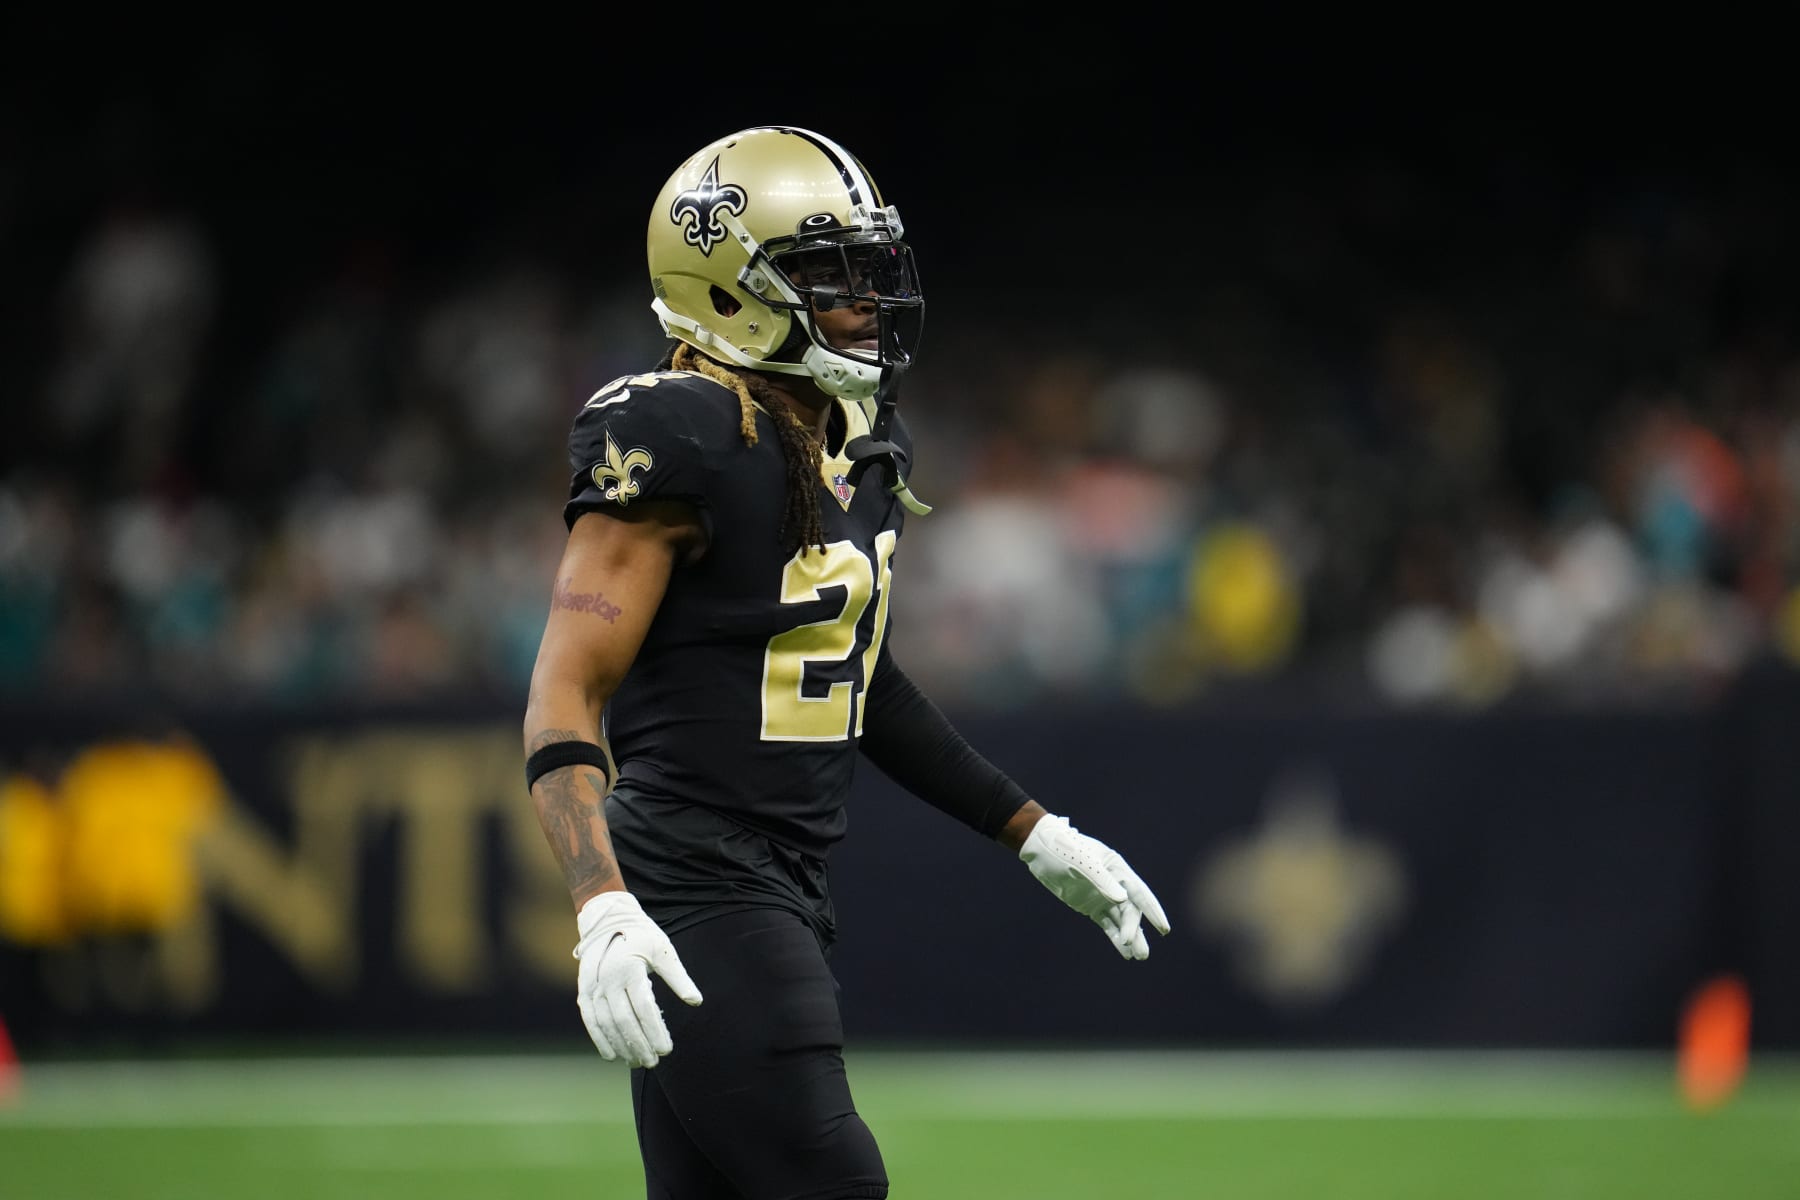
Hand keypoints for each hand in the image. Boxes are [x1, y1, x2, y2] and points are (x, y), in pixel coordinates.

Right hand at [572, 891, 703, 1066]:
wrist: (607, 919)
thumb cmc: (641, 936)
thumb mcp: (663, 950)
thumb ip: (679, 977)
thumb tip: (696, 1001)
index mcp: (630, 968)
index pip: (644, 1008)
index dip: (655, 1031)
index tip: (667, 1050)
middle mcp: (608, 979)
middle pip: (625, 1020)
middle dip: (640, 1044)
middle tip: (654, 1062)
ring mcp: (593, 987)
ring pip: (607, 1024)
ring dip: (622, 1046)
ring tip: (637, 1062)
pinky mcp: (584, 992)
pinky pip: (591, 1020)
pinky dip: (600, 1039)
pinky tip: (611, 1055)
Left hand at [1019, 814, 1170, 959]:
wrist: (1040, 847)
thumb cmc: (1063, 848)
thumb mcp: (1081, 862)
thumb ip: (1101, 880)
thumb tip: (1122, 899)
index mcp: (1117, 869)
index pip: (1140, 893)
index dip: (1153, 911)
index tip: (1163, 929)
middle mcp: (1115, 883)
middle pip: (1130, 911)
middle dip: (1135, 930)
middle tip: (1138, 951)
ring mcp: (1103, 896)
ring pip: (1121, 920)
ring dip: (1130, 937)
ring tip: (1139, 957)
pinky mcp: (1091, 906)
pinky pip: (1106, 924)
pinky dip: (1114, 938)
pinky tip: (1124, 953)